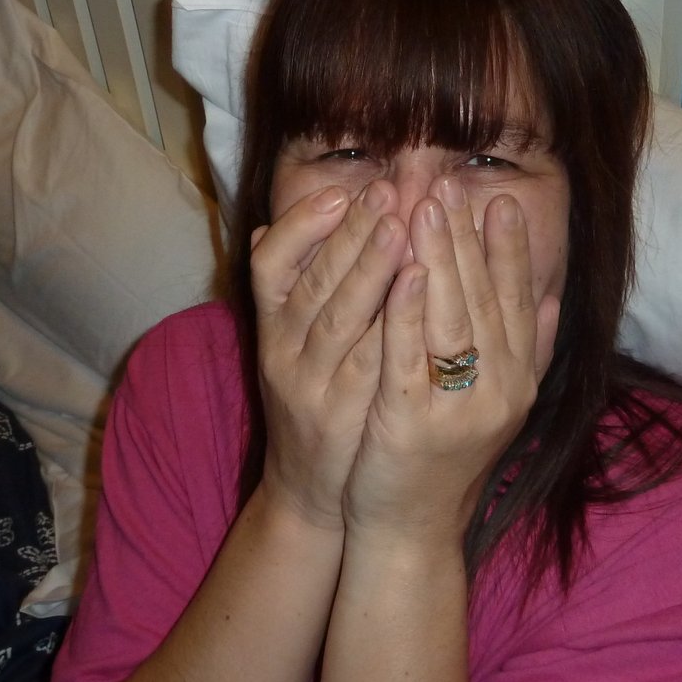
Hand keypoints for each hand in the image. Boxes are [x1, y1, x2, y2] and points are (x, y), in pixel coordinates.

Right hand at [249, 181, 409, 530]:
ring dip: (370, 270)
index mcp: (270, 327)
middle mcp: (283, 352)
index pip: (268, 264)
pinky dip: (393, 327)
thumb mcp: (290, 343)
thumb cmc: (311, 400)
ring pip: (338, 319)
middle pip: (313, 283)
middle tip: (388, 191)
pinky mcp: (342, 416)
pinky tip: (418, 295)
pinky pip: (369, 365)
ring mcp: (311, 386)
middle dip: (350, 233)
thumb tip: (262, 226)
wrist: (310, 491)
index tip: (339, 190)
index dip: (300, 225)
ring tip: (403, 227)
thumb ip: (290, 287)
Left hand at [341, 176, 560, 545]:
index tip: (499, 199)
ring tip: (427, 207)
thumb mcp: (498, 401)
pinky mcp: (411, 424)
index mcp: (518, 380)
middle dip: (467, 237)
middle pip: (484, 300)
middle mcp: (498, 391)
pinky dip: (409, 314)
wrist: (410, 531)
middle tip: (451, 184)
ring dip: (442, 259)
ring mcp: (458, 409)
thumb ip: (532, 350)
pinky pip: (411, 360)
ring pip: (452, 320)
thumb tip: (560, 297)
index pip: (519, 302)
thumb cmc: (446, 460)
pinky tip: (405, 273)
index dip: (510, 249)